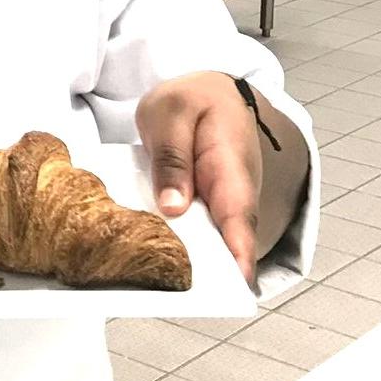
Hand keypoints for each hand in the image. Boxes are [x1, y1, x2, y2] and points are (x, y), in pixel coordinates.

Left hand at [135, 72, 262, 284]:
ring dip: (181, 258)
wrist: (210, 90)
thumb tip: (174, 207)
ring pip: (203, 241)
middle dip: (201, 271)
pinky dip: (169, 238)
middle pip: (222, 244)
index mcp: (231, 170)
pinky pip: (187, 229)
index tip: (232, 289)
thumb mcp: (172, 114)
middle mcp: (231, 196)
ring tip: (146, 274)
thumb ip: (172, 156)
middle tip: (168, 291)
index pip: (240, 222)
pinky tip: (140, 248)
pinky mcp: (199, 205)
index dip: (238, 259)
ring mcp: (217, 203)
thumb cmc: (194, 100)